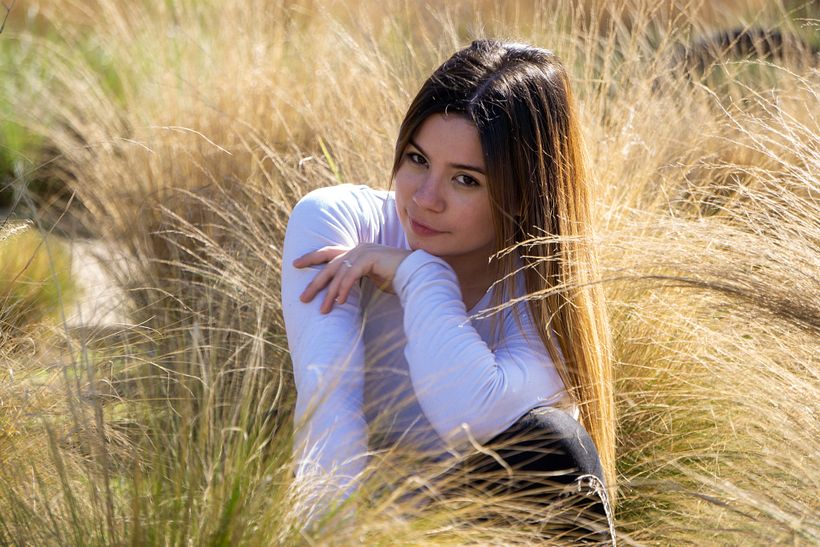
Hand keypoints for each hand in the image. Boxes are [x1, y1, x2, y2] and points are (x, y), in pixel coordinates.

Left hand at [293, 244, 411, 313]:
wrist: (415, 274)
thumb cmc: (395, 279)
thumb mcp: (370, 278)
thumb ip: (354, 279)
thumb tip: (338, 292)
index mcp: (356, 251)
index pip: (329, 253)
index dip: (311, 257)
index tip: (295, 264)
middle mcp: (358, 249)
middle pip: (329, 265)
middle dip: (315, 282)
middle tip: (302, 298)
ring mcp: (364, 251)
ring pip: (339, 272)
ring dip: (330, 293)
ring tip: (323, 309)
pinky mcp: (370, 258)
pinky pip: (351, 275)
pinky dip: (344, 289)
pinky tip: (339, 302)